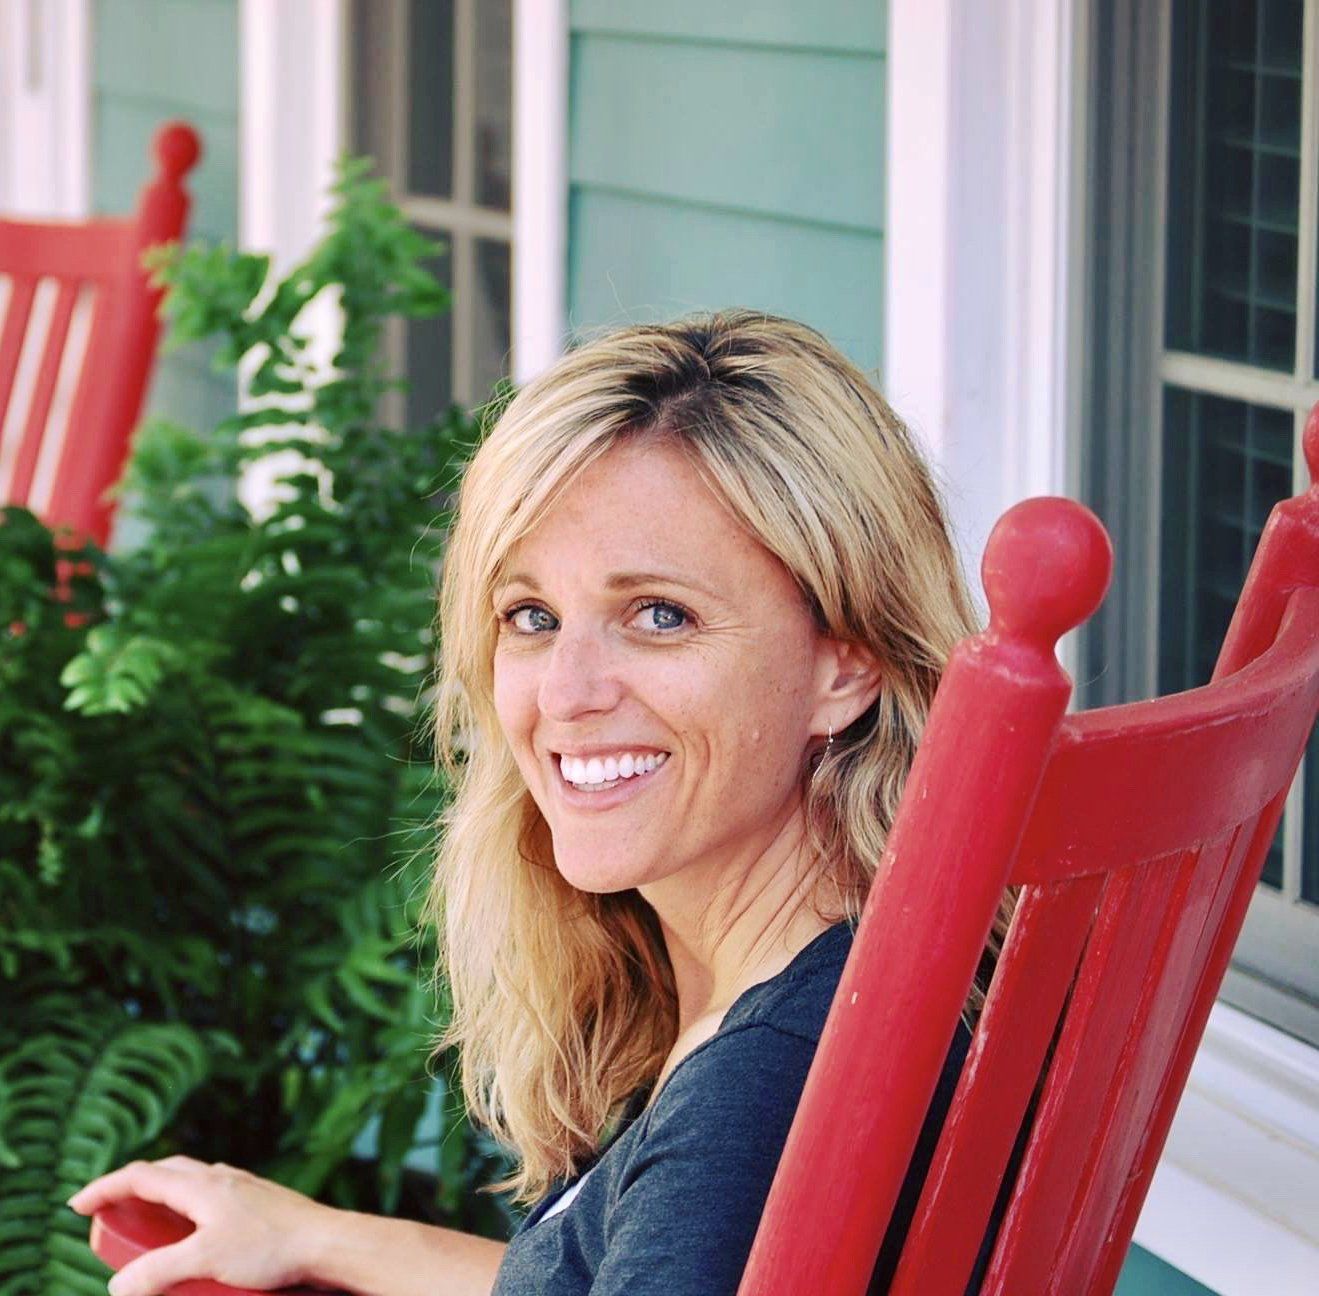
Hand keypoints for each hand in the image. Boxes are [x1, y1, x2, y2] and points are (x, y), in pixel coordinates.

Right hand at [66, 1155, 339, 1295]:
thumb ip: (157, 1272)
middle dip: (130, 1188)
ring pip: (190, 1181)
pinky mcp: (257, 1200)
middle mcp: (219, 1177)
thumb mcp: (205, 1260)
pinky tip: (194, 1228)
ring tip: (145, 1223)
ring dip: (160, 1195)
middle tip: (107, 1214)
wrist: (326, 1242)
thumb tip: (116, 1286)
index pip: (141, 1175)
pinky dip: (188, 1207)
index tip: (75, 1205)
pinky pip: (211, 1195)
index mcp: (201, 1184)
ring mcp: (240, 1186)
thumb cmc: (270, 1247)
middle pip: (164, 1172)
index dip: (104, 1188)